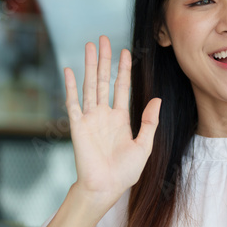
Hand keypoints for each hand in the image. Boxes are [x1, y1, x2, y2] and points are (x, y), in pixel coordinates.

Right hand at [63, 35, 160, 210]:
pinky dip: (70, 86)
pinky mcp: (78, 126)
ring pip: (89, 85)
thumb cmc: (125, 172)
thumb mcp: (144, 145)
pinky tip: (69, 70)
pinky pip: (73, 102)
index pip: (122, 87)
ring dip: (89, 65)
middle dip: (104, 59)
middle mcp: (103, 114)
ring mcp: (90, 118)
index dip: (123, 69)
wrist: (106, 188)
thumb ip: (149, 122)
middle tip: (103, 38)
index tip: (125, 52)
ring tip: (89, 46)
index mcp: (120, 118)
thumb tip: (157, 100)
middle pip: (103, 80)